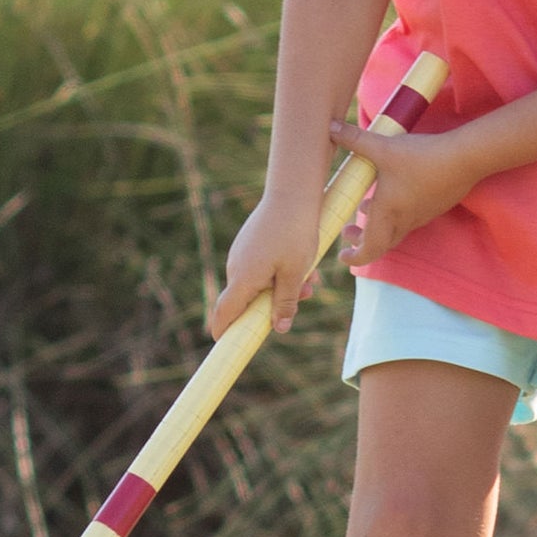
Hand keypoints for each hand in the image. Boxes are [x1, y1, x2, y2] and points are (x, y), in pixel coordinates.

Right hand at [208, 191, 319, 338]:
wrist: (293, 193)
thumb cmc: (294, 234)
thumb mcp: (295, 273)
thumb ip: (285, 303)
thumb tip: (279, 328)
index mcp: (243, 278)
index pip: (225, 312)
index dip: (223, 330)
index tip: (223, 343)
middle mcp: (236, 266)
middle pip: (249, 299)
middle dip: (275, 303)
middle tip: (307, 293)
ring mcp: (242, 252)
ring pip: (261, 281)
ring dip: (284, 285)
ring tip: (312, 274)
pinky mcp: (250, 242)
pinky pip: (263, 266)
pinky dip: (281, 270)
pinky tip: (305, 260)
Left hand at [329, 121, 480, 265]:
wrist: (463, 159)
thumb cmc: (421, 157)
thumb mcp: (383, 147)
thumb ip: (355, 139)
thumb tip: (330, 125)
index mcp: (387, 214)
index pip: (369, 250)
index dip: (354, 257)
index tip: (342, 254)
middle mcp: (404, 221)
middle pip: (381, 243)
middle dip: (362, 240)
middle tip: (349, 230)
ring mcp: (421, 215)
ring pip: (396, 230)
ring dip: (378, 224)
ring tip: (366, 207)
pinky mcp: (434, 206)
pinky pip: (410, 219)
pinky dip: (395, 214)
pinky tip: (395, 191)